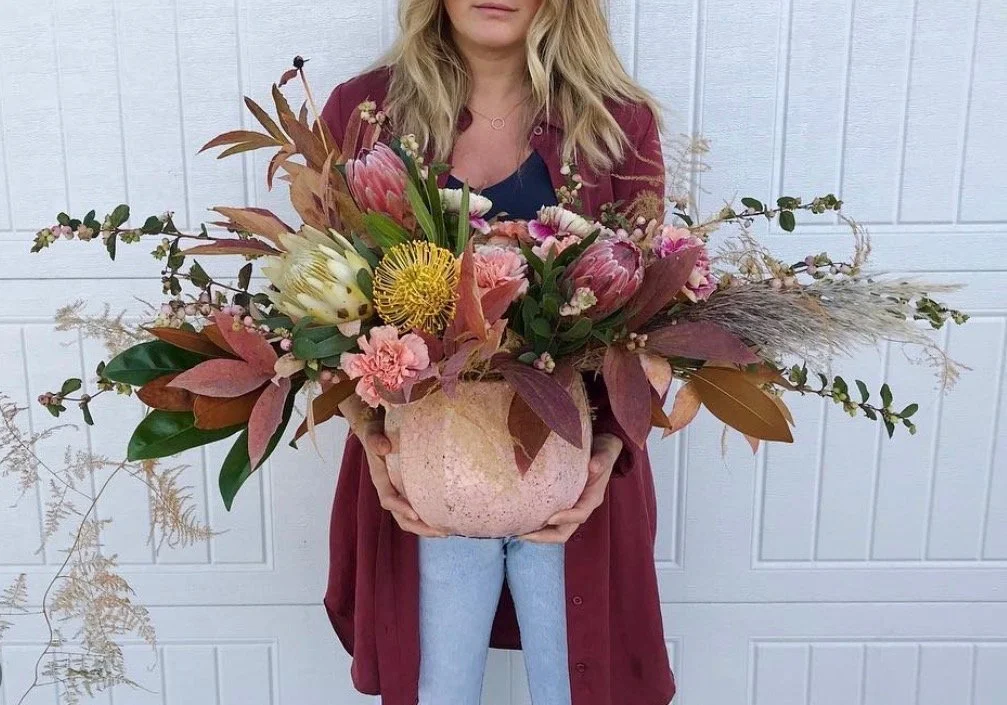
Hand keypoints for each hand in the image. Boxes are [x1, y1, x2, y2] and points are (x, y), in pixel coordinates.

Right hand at [339, 395, 444, 537]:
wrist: (377, 429)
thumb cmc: (375, 431)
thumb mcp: (372, 432)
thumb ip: (375, 439)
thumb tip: (385, 447)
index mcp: (380, 479)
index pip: (388, 499)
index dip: (400, 508)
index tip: (416, 514)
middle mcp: (390, 489)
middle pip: (401, 517)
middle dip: (419, 527)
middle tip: (441, 532)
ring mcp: (400, 492)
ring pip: (410, 517)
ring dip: (426, 527)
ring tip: (446, 531)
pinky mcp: (410, 489)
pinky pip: (419, 507)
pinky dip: (430, 516)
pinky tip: (447, 517)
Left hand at [521, 432, 622, 543]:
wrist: (601, 449)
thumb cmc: (603, 451)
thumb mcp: (606, 452)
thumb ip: (603, 459)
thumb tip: (594, 466)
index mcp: (592, 498)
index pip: (580, 514)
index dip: (566, 518)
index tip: (549, 518)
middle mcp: (582, 506)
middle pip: (565, 530)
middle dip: (545, 536)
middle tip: (524, 534)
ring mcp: (571, 507)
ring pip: (556, 529)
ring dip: (538, 533)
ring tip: (518, 532)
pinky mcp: (563, 503)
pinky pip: (550, 518)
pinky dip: (537, 522)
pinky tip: (521, 520)